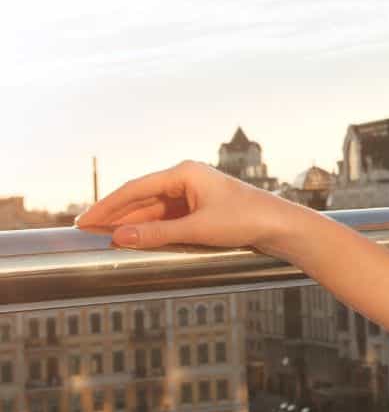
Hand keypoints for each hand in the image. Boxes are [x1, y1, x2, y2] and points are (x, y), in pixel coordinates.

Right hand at [74, 160, 298, 255]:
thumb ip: (157, 234)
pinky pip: (165, 217)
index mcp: (185, 172)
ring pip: (152, 209)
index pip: (136, 188)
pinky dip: (148, 228)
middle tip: (85, 231)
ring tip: (102, 237)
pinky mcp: (199, 208)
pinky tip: (132, 238)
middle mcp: (186, 178)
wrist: (280, 226)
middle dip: (114, 215)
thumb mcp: (197, 229)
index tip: (84, 220)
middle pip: (141, 198)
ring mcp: (192, 194)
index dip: (108, 205)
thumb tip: (119, 237)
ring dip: (129, 223)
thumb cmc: (244, 220)